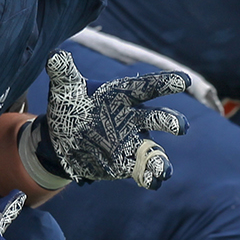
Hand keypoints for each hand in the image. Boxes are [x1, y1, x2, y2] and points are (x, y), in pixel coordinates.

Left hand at [37, 50, 187, 188]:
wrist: (62, 139)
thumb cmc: (70, 106)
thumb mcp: (65, 88)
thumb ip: (63, 72)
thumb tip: (56, 56)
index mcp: (121, 95)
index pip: (146, 87)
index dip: (165, 83)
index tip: (184, 81)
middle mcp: (132, 118)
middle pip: (155, 118)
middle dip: (169, 122)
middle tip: (180, 127)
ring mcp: (132, 142)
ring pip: (153, 150)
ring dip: (161, 159)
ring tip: (164, 170)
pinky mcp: (126, 163)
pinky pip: (143, 170)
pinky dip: (149, 177)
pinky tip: (154, 182)